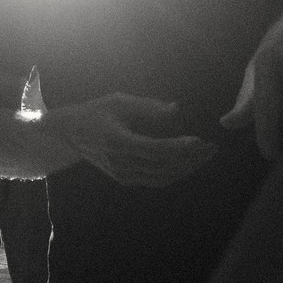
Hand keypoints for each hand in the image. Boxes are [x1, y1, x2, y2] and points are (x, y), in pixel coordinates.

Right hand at [58, 92, 216, 187]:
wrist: (70, 133)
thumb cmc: (96, 112)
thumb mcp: (119, 101)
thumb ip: (148, 107)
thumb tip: (177, 109)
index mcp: (118, 142)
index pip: (156, 150)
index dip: (180, 148)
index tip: (200, 140)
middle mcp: (121, 163)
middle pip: (164, 167)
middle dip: (191, 159)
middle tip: (212, 147)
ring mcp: (122, 174)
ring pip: (162, 178)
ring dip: (187, 168)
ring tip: (205, 156)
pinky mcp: (125, 179)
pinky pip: (156, 180)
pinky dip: (175, 173)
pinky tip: (188, 163)